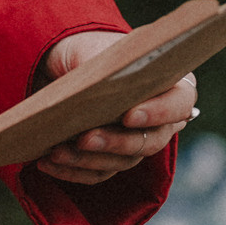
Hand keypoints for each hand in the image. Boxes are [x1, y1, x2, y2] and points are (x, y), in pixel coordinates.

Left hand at [31, 30, 196, 184]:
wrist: (65, 62)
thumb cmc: (88, 51)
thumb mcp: (96, 50)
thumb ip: (106, 68)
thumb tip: (100, 90)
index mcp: (169, 86)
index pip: (178, 105)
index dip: (158, 113)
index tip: (128, 115)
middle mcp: (159, 120)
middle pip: (149, 141)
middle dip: (114, 142)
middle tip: (84, 138)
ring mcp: (136, 142)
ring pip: (121, 161)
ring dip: (87, 160)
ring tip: (56, 152)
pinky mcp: (111, 158)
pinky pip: (97, 173)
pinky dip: (72, 170)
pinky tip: (47, 162)